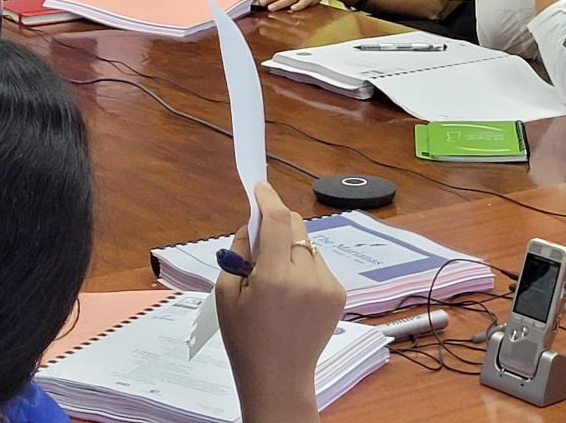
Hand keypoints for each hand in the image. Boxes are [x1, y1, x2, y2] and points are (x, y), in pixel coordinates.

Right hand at [216, 183, 343, 422]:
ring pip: (307, 243)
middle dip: (277, 224)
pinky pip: (318, 263)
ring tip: (277, 278)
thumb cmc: (245, 339)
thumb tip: (254, 224)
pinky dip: (304, 266)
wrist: (279, 378)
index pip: (276, 220)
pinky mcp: (339, 294)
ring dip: (291, 247)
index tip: (259, 187)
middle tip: (261, 244)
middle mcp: (306, 277)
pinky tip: (293, 293)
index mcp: (275, 277)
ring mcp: (327, 286)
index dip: (267, 198)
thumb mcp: (226, 293)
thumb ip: (240, 252)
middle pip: (295, 225)